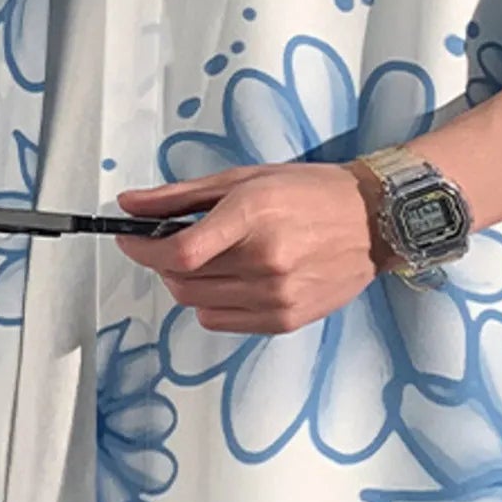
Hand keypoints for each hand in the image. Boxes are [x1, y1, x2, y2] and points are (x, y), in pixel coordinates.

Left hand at [114, 160, 392, 335]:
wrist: (374, 221)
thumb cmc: (308, 191)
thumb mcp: (244, 179)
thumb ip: (180, 196)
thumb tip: (128, 205)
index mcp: (253, 217)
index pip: (180, 251)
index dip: (142, 249)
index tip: (128, 238)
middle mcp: (265, 262)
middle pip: (182, 280)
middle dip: (160, 263)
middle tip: (167, 244)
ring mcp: (277, 296)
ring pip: (197, 304)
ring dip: (185, 283)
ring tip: (204, 260)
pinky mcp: (286, 320)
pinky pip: (221, 321)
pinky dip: (210, 303)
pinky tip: (229, 280)